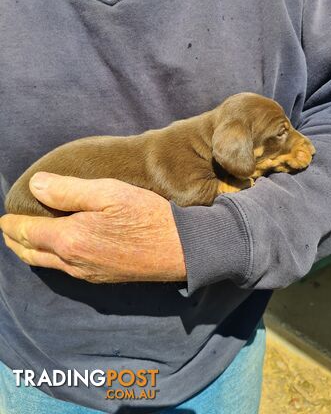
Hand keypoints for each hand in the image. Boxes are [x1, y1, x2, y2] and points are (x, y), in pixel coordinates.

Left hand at [0, 173, 186, 282]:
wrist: (179, 249)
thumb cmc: (146, 216)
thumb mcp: (108, 192)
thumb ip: (67, 190)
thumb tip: (35, 185)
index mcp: (70, 239)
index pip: (25, 232)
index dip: (10, 223)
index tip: (4, 216)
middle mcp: (73, 262)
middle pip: (30, 253)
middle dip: (14, 240)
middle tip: (8, 228)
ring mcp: (86, 273)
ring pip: (46, 264)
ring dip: (30, 251)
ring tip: (26, 239)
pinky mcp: (100, 278)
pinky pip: (64, 270)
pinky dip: (50, 259)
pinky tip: (58, 250)